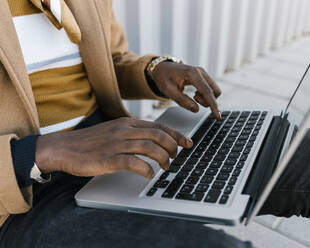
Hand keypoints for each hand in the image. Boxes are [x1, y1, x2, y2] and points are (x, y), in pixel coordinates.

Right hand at [35, 118, 192, 178]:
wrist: (64, 147)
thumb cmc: (90, 142)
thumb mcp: (113, 131)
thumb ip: (132, 133)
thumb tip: (152, 142)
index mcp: (127, 123)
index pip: (158, 125)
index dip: (176, 134)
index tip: (188, 142)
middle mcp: (124, 130)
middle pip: (158, 135)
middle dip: (173, 146)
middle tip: (177, 156)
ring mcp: (117, 144)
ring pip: (150, 147)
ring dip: (163, 158)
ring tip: (166, 167)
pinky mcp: (110, 158)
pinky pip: (135, 163)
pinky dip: (147, 170)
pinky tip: (150, 175)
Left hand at [152, 62, 221, 119]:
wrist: (163, 68)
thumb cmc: (164, 77)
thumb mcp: (168, 90)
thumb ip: (181, 100)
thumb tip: (196, 110)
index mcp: (192, 73)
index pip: (206, 91)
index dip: (213, 105)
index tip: (218, 116)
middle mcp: (201, 72)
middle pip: (215, 91)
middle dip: (207, 101)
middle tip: (193, 100)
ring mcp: (204, 73)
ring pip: (214, 91)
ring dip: (206, 98)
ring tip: (193, 96)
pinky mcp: (204, 77)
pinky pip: (211, 89)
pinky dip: (205, 95)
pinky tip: (195, 94)